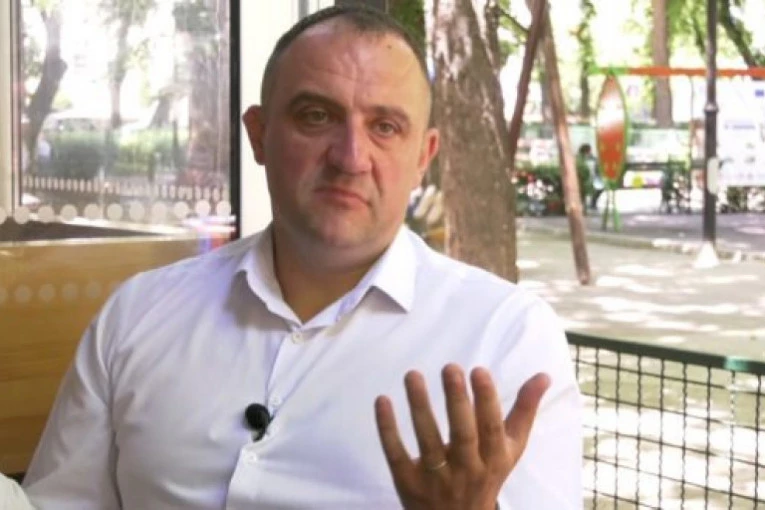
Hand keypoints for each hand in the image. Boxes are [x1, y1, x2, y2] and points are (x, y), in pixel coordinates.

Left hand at [374, 364, 549, 509]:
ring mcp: (436, 479)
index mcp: (493, 459)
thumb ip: (524, 411)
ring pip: (427, 441)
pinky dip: (388, 429)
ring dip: (420, 407)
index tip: (478, 370)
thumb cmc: (487, 474)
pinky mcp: (407, 483)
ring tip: (413, 374)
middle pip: (462, 435)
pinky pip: (396, 454)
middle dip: (457, 401)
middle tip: (450, 368)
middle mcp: (466, 470)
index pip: (491, 429)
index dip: (487, 401)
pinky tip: (383, 400)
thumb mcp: (510, 449)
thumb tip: (544, 375)